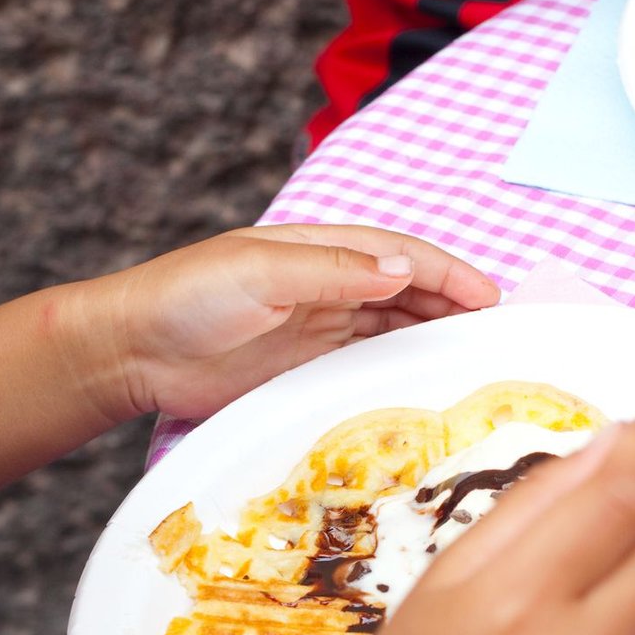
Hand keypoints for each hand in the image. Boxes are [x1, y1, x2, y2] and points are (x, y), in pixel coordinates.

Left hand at [66, 225, 501, 421]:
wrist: (132, 349)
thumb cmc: (188, 296)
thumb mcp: (261, 271)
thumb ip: (333, 271)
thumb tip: (404, 269)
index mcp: (319, 248)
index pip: (401, 256)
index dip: (449, 272)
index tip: (492, 297)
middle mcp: (326, 285)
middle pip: (406, 292)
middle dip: (454, 306)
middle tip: (501, 335)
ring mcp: (316, 328)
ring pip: (392, 330)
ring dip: (433, 339)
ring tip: (477, 361)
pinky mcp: (302, 369)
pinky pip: (363, 366)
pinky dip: (398, 371)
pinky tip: (425, 385)